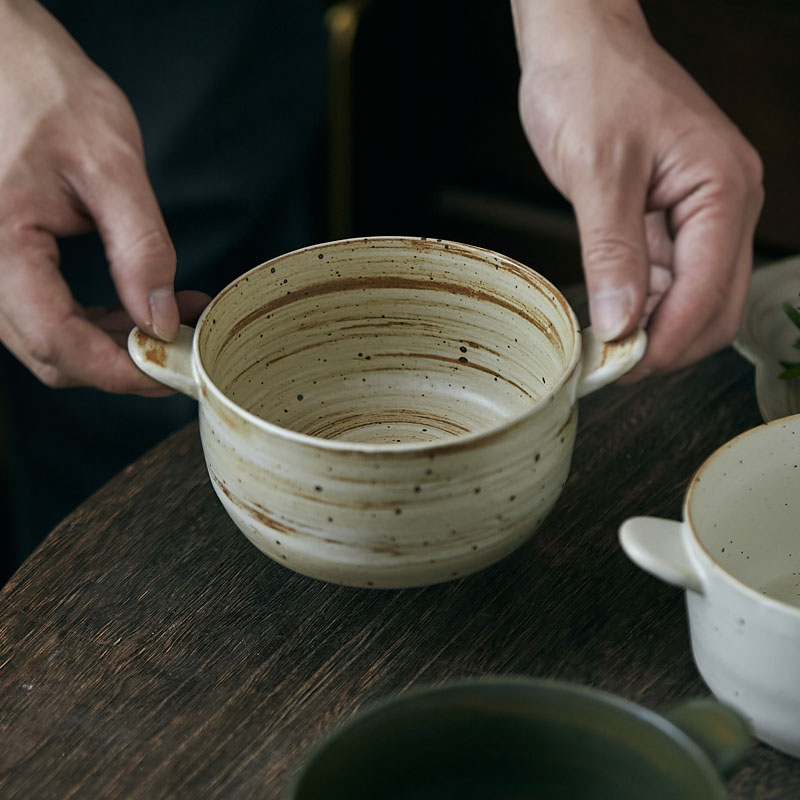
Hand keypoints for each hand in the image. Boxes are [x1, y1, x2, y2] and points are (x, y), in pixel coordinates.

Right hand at [0, 0, 208, 393]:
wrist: (9, 58)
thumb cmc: (48, 94)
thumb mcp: (109, 164)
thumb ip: (139, 246)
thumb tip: (160, 318)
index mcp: (0, 245)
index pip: (56, 342)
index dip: (118, 371)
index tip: (171, 373)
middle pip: (53, 353)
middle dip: (123, 361)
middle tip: (185, 345)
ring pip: (54, 339)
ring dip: (117, 341)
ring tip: (178, 314)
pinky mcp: (10, 262)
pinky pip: (53, 312)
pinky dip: (102, 319)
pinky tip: (146, 301)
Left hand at [511, 0, 763, 379]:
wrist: (578, 41)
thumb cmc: (591, 82)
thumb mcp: (596, 172)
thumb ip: (613, 253)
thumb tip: (620, 323)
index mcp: (722, 189)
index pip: (708, 294)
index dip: (665, 342)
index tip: (619, 369)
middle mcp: (724, 204)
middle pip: (714, 307)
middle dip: (666, 345)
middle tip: (610, 367)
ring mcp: (700, 212)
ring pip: (692, 298)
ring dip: (653, 328)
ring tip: (603, 347)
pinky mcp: (670, 215)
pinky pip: (668, 276)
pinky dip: (642, 303)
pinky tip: (609, 313)